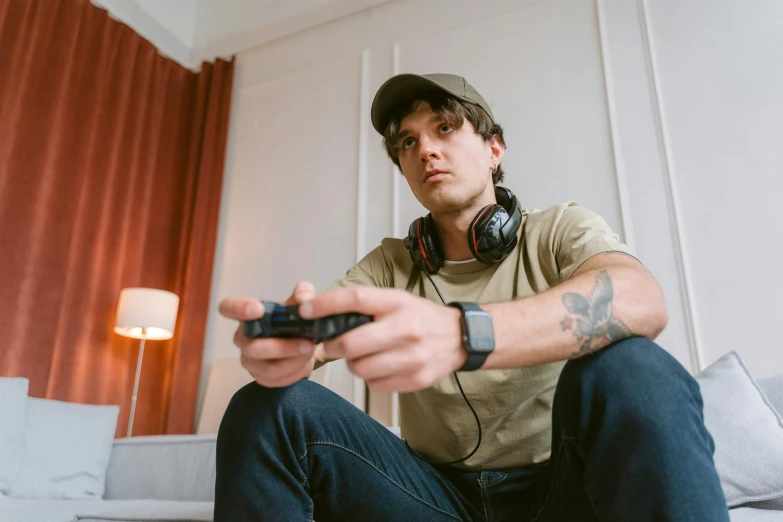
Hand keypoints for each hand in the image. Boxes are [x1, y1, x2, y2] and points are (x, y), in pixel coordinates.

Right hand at [218, 281, 316, 387]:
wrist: (302, 344)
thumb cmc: (292, 320)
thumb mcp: (301, 303)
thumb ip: (303, 294)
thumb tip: (304, 297)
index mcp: (247, 316)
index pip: (228, 308)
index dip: (238, 309)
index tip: (258, 309)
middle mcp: (243, 339)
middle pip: (253, 348)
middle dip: (282, 347)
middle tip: (308, 343)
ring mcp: (249, 361)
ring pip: (268, 368)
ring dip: (293, 361)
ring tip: (310, 351)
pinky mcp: (261, 377)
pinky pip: (277, 380)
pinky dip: (295, 372)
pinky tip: (304, 363)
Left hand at [299, 287, 466, 392]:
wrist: (460, 338)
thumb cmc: (421, 317)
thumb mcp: (397, 300)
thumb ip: (365, 305)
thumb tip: (324, 313)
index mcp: (397, 303)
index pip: (355, 299)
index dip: (325, 305)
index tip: (305, 311)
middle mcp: (405, 328)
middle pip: (350, 343)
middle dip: (332, 347)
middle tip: (332, 345)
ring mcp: (411, 357)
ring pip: (360, 368)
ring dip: (353, 364)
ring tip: (363, 355)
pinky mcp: (415, 379)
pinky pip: (375, 384)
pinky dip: (371, 377)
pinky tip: (381, 366)